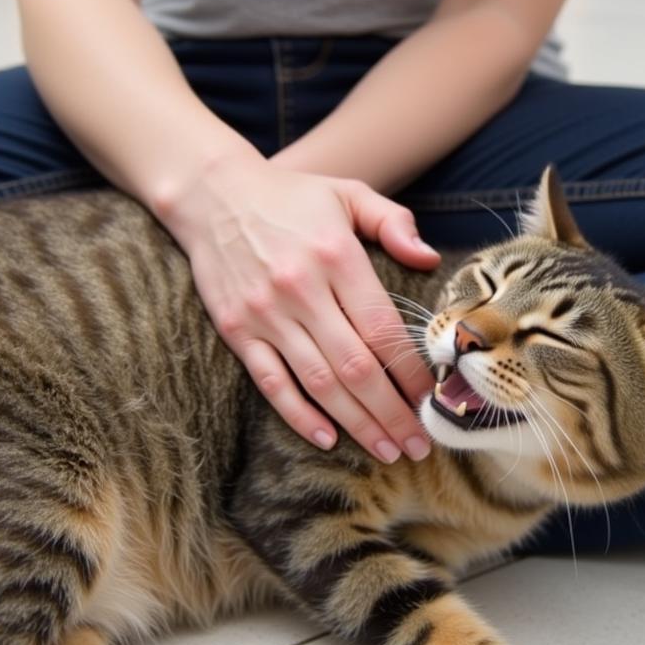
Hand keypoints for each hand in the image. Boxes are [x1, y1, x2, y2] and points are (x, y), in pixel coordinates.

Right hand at [160, 155, 439, 461]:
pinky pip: (271, 383)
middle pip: (356, 366)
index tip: (432, 399)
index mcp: (336, 256)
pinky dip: (299, 415)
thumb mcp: (348, 194)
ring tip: (387, 450)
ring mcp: (266, 314)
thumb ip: (394, 222)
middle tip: (419, 444)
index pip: (382, 328)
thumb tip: (430, 259)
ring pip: (319, 383)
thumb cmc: (290, 198)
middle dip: (392, 412)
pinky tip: (328, 437)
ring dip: (357, 423)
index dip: (409, 372)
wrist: (212, 195)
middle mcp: (302, 289)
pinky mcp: (236, 331)